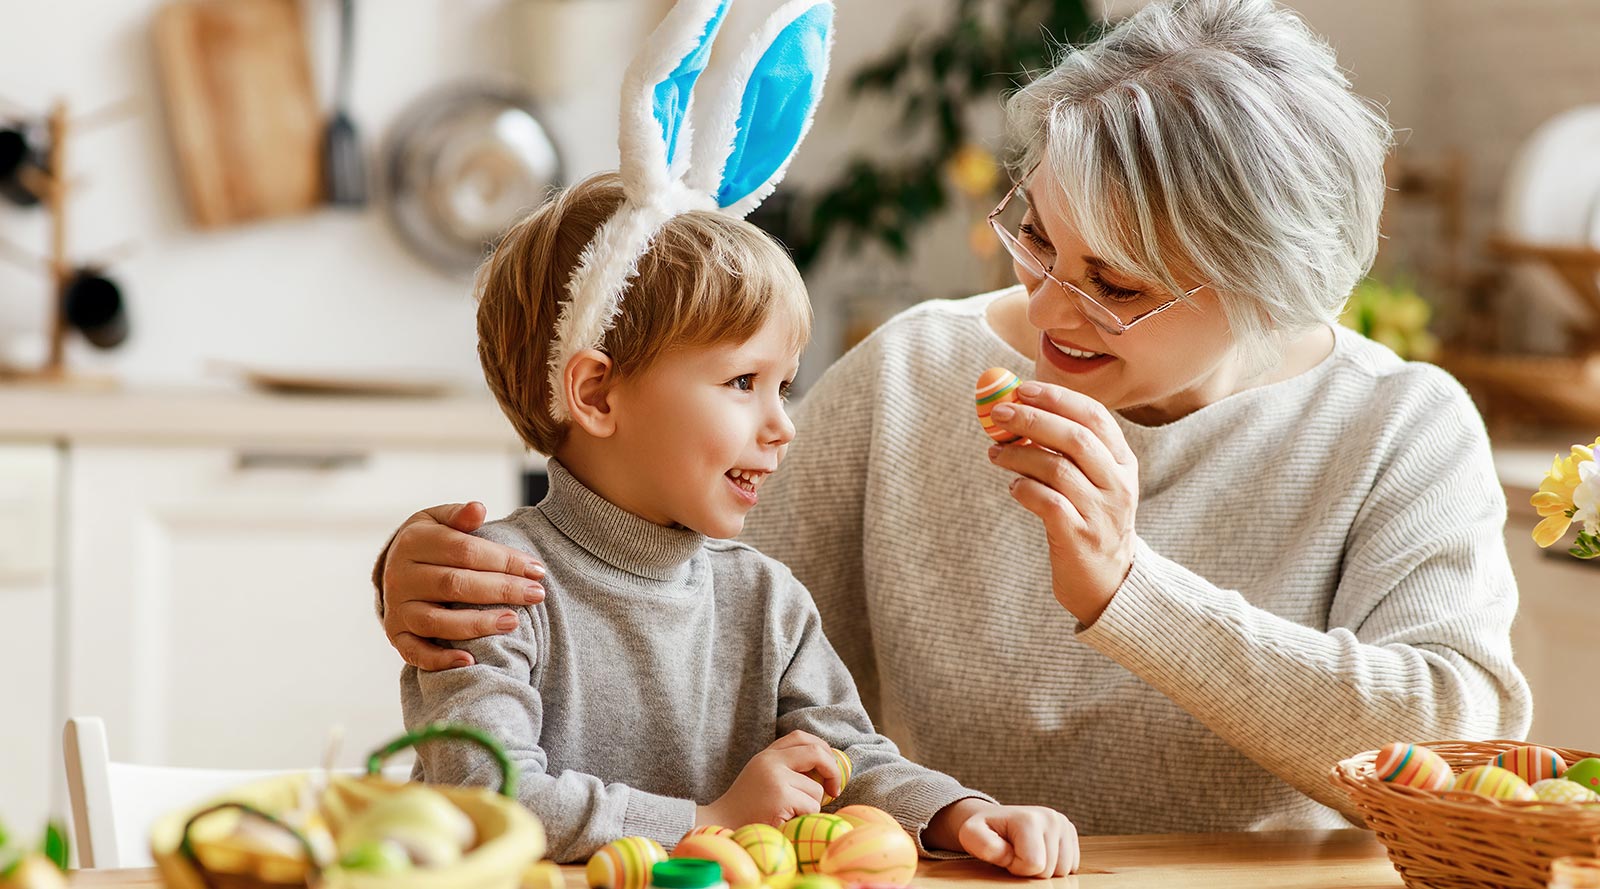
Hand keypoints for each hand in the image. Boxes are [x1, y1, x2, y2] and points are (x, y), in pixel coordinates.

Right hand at [378, 502, 546, 669]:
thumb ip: (459, 516)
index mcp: (413, 542)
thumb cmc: (431, 542)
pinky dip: (441, 660)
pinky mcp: (396, 635)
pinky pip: (416, 653)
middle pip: (455, 585)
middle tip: (536, 595)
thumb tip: (478, 508)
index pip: (464, 550)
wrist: (396, 567)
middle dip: (501, 590)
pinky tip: (470, 661)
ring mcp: (396, 608)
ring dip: (477, 624)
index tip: (537, 570)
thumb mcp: (438, 520)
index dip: (503, 560)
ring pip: (437, 621)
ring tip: (514, 621)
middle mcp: (400, 576)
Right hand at [697, 731, 842, 827]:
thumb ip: (787, 767)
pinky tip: (787, 821)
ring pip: (816, 789)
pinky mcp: (780, 798)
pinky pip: (811, 806)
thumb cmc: (747, 806)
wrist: (722, 824)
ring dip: (812, 805)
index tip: (828, 766)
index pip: (801, 737)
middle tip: (835, 789)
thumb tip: (826, 767)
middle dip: (832, 770)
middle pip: (816, 752)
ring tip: (791, 813)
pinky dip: (806, 817)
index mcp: (767, 755)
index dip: (822, 748)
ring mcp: (776, 779)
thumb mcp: (764, 777)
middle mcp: (771, 762)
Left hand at [927, 799, 1078, 877]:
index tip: (1005, 854)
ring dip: (1043, 868)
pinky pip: (1071, 866)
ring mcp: (1063, 824)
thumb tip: (1006, 854)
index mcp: (1030, 818)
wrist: (994, 820)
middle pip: (1050, 869)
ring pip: (1062, 870)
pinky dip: (1054, 865)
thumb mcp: (971, 835)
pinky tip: (1039, 852)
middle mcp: (1052, 818)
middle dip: (1029, 868)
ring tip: (1026, 853)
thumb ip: (983, 845)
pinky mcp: (1070, 832)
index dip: (1016, 866)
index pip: (1034, 864)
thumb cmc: (982, 830)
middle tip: (1015, 853)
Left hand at [987, 381, 1138, 625]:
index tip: (1022, 389)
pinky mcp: (1080, 537)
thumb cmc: (1090, 520)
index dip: (1057, 398)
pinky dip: (1024, 489)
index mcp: (1123, 463)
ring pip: (1057, 468)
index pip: (1095, 417)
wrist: (1109, 581)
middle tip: (999, 414)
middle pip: (1076, 438)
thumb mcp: (1093, 482)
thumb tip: (1017, 410)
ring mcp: (1102, 512)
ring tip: (996, 453)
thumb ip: (1065, 449)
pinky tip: (1014, 488)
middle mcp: (1118, 485)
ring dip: (1020, 454)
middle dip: (1033, 419)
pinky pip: (1046, 502)